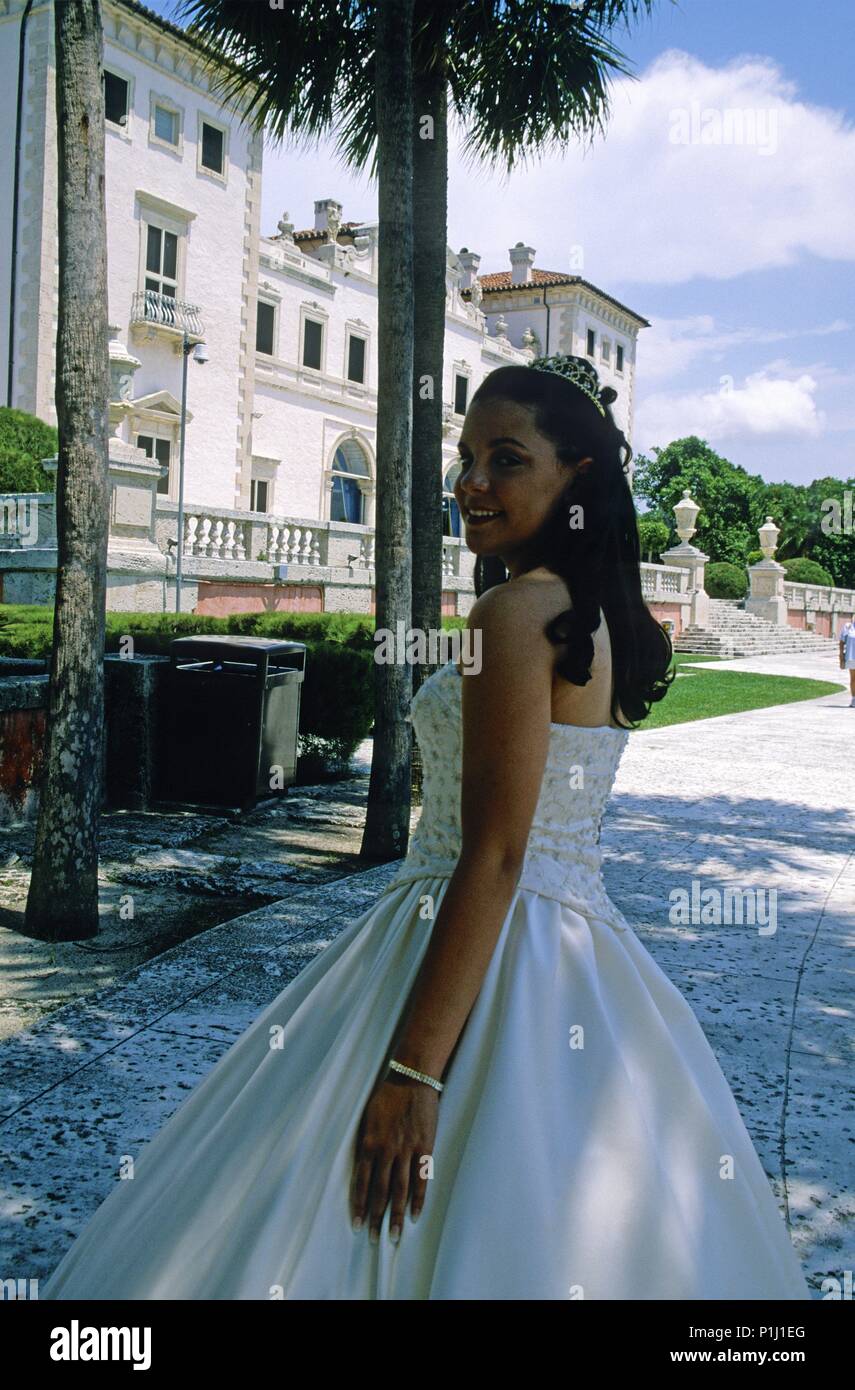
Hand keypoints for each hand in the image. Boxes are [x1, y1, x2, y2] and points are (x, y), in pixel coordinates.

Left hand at [350, 1072, 438, 1242]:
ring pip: (399, 1190)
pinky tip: (414, 1216)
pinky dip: (417, 1199)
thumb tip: (363, 1166)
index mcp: (369, 1143)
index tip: (357, 1225)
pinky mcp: (424, 1147)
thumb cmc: (387, 1095)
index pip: (361, 1182)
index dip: (359, 1205)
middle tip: (373, 1239)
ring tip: (392, 1235)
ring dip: (395, 1215)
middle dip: (375, 1217)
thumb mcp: (368, 1118)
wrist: (411, 1078)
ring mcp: (406, 1150)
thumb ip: (366, 1143)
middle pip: (379, 1191)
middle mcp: (385, 1150)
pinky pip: (420, 1179)